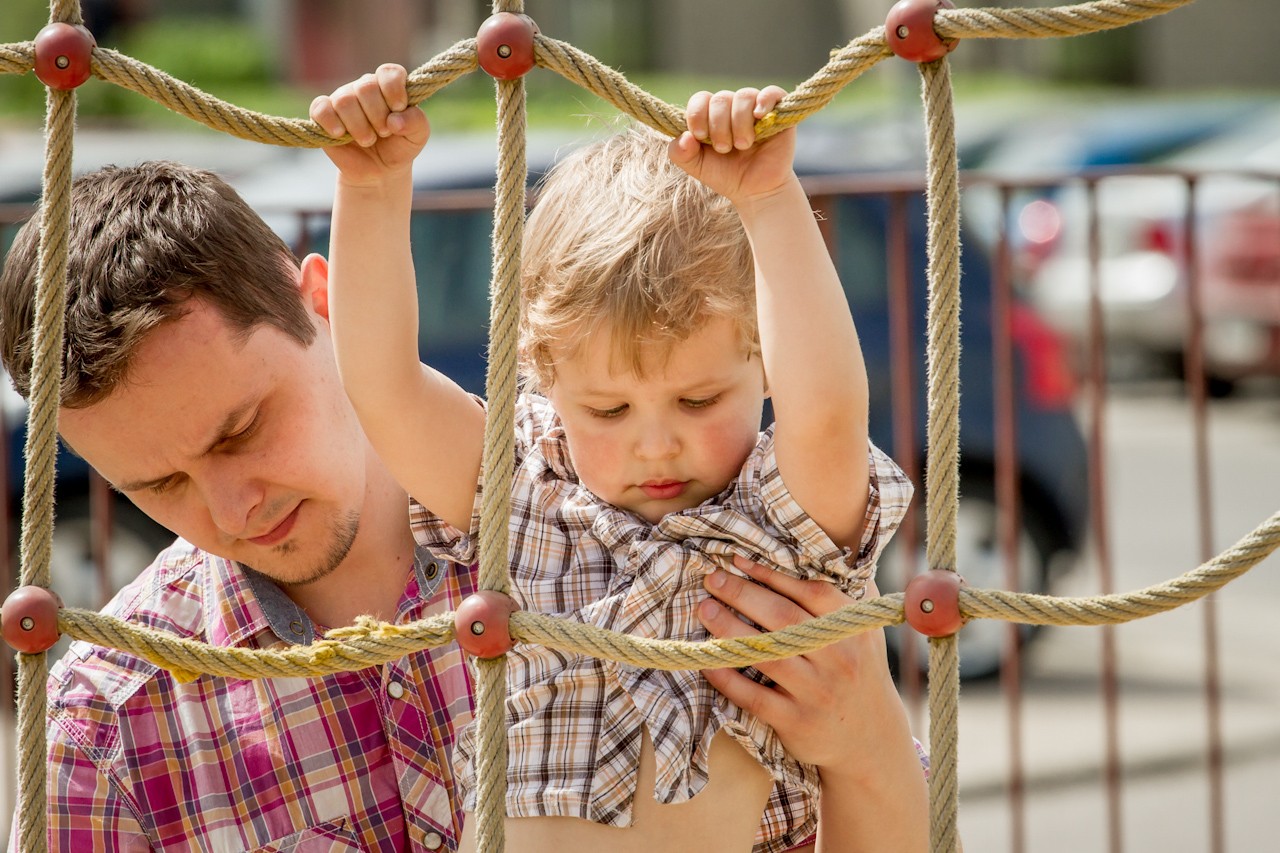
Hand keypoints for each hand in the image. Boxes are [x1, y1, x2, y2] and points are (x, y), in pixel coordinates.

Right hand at [309, 63, 429, 186]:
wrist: (380, 172)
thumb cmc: (399, 147)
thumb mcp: (418, 136)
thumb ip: (416, 122)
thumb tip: (394, 120)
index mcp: (387, 86)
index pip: (389, 72)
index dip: (393, 89)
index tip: (398, 109)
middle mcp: (363, 88)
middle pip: (366, 87)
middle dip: (378, 115)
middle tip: (383, 132)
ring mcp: (342, 99)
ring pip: (345, 100)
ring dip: (359, 126)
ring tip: (367, 140)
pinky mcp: (323, 114)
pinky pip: (320, 108)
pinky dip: (331, 122)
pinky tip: (341, 134)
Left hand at [668, 86, 795, 204]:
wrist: (756, 191)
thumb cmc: (726, 175)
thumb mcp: (696, 167)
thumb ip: (680, 153)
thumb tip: (684, 136)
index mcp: (711, 115)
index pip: (700, 99)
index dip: (697, 115)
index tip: (700, 136)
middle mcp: (732, 107)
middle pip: (720, 98)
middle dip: (719, 126)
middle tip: (724, 149)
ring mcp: (755, 108)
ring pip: (744, 96)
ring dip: (739, 123)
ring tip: (743, 145)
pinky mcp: (778, 112)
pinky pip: (772, 93)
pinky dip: (764, 100)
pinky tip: (759, 116)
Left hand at [698, 555, 903, 771]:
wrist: (871, 741)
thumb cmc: (858, 672)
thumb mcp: (864, 631)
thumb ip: (848, 593)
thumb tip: (822, 549)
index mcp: (852, 629)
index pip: (809, 592)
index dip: (771, 574)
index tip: (739, 560)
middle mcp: (838, 659)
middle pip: (782, 617)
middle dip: (742, 594)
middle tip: (712, 579)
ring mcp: (817, 692)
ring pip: (765, 654)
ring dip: (729, 628)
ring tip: (705, 609)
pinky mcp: (796, 722)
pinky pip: (753, 695)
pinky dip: (727, 677)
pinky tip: (707, 660)